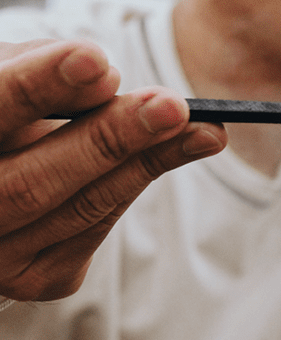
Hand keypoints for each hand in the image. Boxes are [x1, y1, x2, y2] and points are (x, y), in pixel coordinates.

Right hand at [0, 39, 226, 301]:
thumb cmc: (1, 117)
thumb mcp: (8, 78)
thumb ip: (44, 72)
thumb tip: (107, 78)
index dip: (37, 86)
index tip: (95, 59)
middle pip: (34, 183)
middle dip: (110, 139)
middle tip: (172, 106)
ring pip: (79, 211)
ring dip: (146, 165)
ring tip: (201, 130)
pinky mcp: (34, 280)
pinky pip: (95, 230)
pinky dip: (134, 184)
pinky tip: (173, 153)